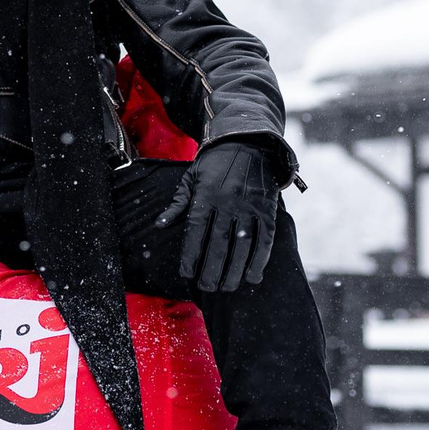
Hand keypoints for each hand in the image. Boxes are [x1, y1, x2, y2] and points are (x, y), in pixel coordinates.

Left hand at [165, 139, 282, 292]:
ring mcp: (250, 206)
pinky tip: (252, 276)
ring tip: (226, 287)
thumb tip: (160, 225)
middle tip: (207, 287)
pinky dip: (260, 260)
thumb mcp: (191, 177)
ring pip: (242, 246)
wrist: (249, 141)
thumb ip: (178, 204)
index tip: (187, 274)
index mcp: (206, 194)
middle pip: (219, 243)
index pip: (196, 231)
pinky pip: (265, 240)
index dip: (191, 255)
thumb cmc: (214, 163)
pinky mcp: (268, 209)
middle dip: (212, 270)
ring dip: (234, 271)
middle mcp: (228, 201)